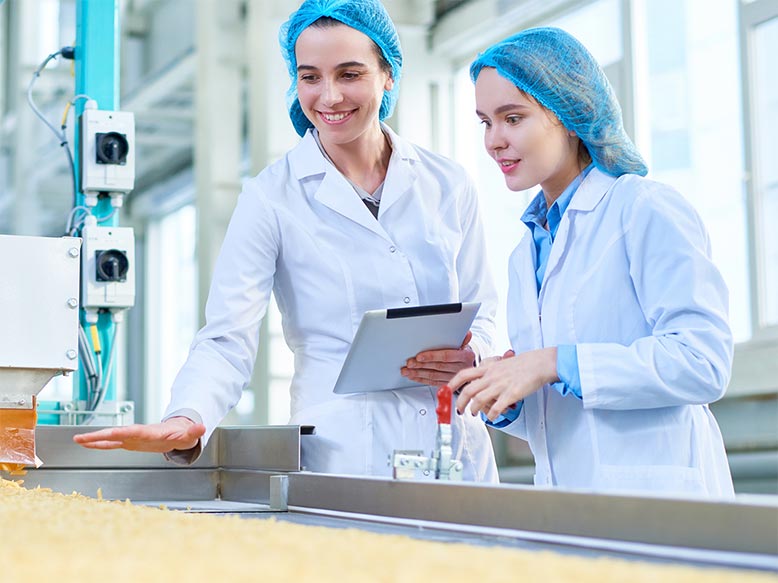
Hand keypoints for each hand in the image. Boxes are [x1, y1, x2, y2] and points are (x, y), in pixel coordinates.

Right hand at [72, 416, 205, 452]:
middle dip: (99, 435)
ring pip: (111, 438)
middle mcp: (138, 433)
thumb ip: (194, 431)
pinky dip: (99, 444)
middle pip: (116, 433)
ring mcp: (133, 438)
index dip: (121, 433)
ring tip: (77, 440)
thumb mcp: (190, 434)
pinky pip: (112, 443)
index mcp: (151, 432)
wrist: (180, 431)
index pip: (134, 432)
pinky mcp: (130, 442)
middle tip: (81, 437)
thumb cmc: (184, 433)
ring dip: (94, 439)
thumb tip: (202, 427)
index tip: (109, 433)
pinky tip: (87, 445)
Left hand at [401, 331, 475, 386]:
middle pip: (438, 366)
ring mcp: (453, 378)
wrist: (471, 371)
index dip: (432, 356)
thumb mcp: (466, 345)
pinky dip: (421, 380)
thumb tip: (466, 333)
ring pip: (433, 376)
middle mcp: (460, 368)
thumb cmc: (464, 355)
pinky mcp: (447, 384)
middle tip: (410, 363)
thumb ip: (463, 339)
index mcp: (465, 357)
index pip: (446, 356)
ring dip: (418, 373)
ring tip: (407, 371)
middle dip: (421, 365)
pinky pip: (432, 382)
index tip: (420, 356)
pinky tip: (413, 376)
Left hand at [450, 347, 558, 420]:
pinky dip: (492, 415)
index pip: (464, 374)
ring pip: (479, 400)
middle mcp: (491, 376)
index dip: (452, 383)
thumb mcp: (500, 363)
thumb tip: (479, 377)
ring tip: (475, 414)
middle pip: (468, 391)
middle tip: (459, 410)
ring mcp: (501, 385)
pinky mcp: (511, 394)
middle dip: (460, 403)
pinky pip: (496, 408)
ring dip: (474, 410)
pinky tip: (492, 417)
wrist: (539, 363)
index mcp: (488, 368)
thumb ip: (489, 371)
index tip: (446, 391)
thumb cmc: (522, 364)